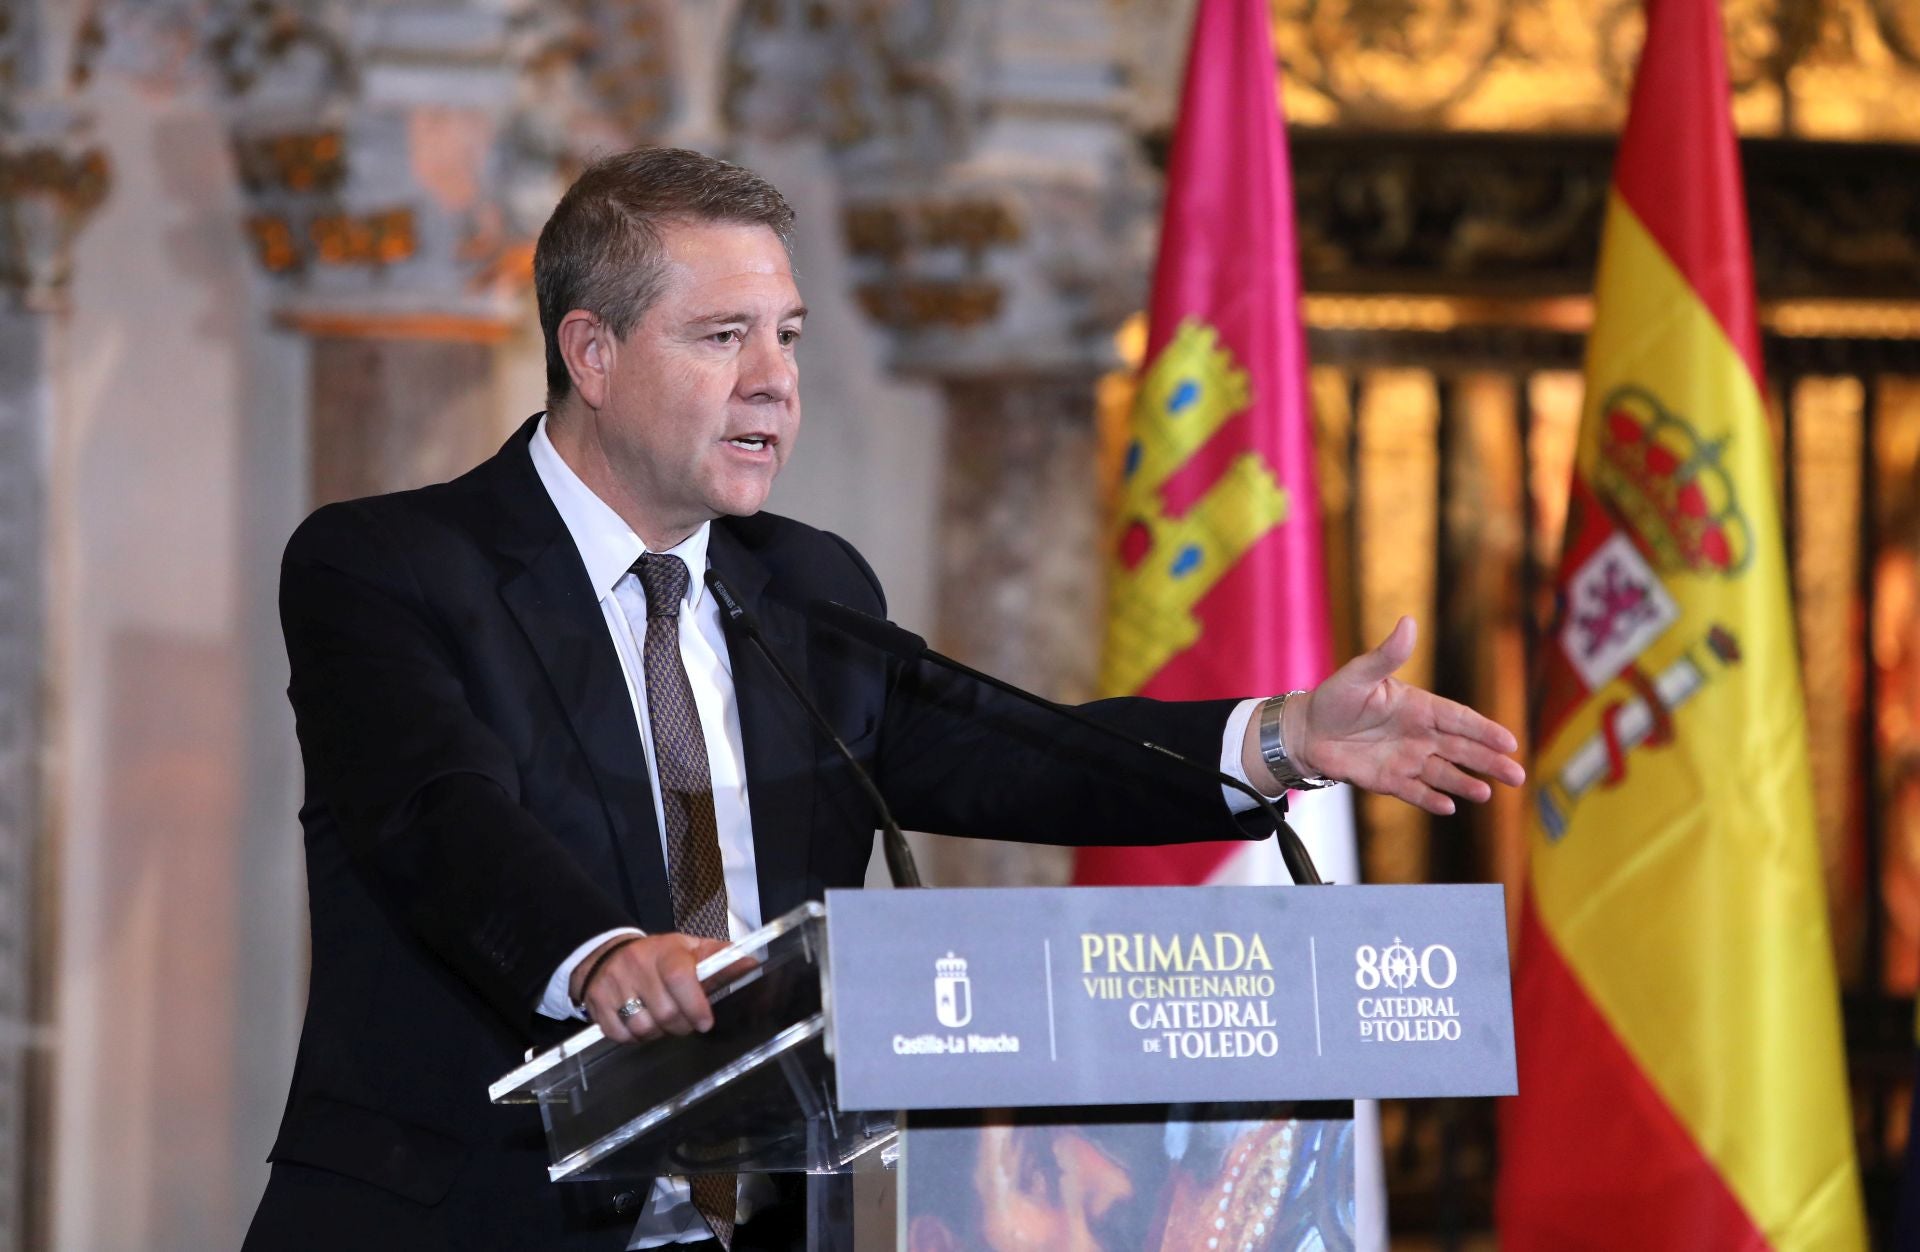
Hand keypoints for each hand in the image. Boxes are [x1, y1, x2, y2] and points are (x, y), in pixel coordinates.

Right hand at [571, 932, 733, 1042]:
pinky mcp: (596, 1003)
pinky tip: (640, 1023)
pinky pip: (619, 1035)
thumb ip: (720, 958)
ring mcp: (614, 984)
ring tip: (661, 1021)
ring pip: (643, 1027)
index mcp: (664, 951)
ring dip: (657, 1033)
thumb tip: (751, 963)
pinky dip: (633, 1037)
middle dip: (681, 1025)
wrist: (608, 953)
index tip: (705, 1022)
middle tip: (685, 1022)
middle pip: (665, 1012)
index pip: (680, 978)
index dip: (695, 1005)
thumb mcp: (690, 950)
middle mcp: (637, 965)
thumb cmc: (658, 956)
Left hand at [1251, 616, 1525, 814]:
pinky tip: (1449, 807)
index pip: (1460, 719)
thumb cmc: (1335, 697)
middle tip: (1517, 775)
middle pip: (1462, 750)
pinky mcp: (1389, 780)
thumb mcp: (1360, 674)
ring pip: (1443, 773)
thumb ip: (1387, 655)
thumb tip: (1408, 623)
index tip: (1510, 741)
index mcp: (1419, 707)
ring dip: (1465, 784)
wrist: (1306, 731)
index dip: (1485, 730)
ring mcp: (1406, 759)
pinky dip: (1430, 799)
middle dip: (1489, 762)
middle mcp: (1419, 735)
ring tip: (1486, 794)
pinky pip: (1414, 792)